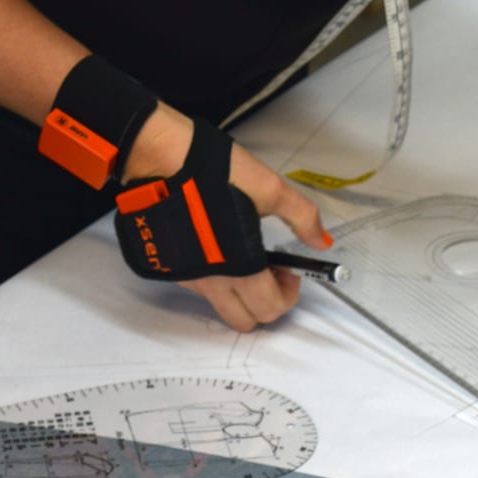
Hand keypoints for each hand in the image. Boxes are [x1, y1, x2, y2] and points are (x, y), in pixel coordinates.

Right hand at [123, 103, 329, 331]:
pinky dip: (212, 277)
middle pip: (244, 321)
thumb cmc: (211, 169)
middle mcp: (209, 281)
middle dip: (264, 304)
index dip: (287, 295)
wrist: (155, 156)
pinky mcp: (165, 265)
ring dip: (238, 293)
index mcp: (238, 267)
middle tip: (269, 274)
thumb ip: (302, 217)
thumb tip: (322, 241)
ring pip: (219, 305)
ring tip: (241, 256)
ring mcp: (185, 276)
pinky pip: (195, 285)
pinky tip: (214, 246)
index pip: (269, 309)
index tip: (288, 271)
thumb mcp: (269, 188)